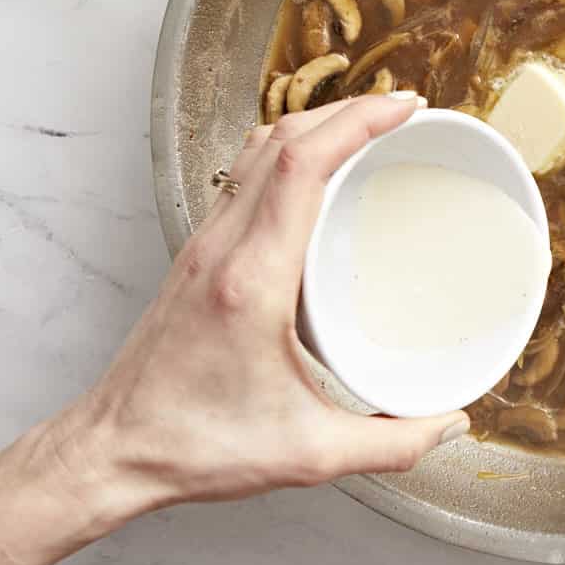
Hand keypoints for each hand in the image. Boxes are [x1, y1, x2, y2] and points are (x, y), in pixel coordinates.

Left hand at [0, 95, 467, 564]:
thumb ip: (392, 444)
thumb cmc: (197, 445)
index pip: (301, 165)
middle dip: (349, 109)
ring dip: (316, 123)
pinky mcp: (200, 253)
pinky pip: (246, 176)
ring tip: (368, 127)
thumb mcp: (309, 454)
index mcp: (253, 280)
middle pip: (282, 138)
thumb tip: (450, 424)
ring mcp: (206, 244)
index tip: (405, 110)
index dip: (358, 122)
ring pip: (257, 149)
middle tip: (404, 112)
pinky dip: (288, 152)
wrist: (114, 452)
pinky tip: (319, 173)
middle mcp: (224, 247)